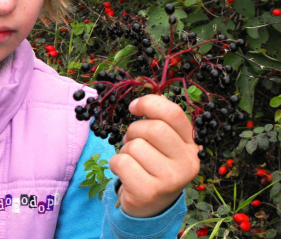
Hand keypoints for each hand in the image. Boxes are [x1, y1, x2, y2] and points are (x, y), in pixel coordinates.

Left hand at [109, 94, 199, 217]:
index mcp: (192, 145)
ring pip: (135, 146)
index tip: (133, 107)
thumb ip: (159, 121)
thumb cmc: (153, 165)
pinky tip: (125, 173)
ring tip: (132, 161)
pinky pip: (122, 162)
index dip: (150, 104)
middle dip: (134, 130)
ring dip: (125, 150)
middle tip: (132, 141)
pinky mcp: (149, 192)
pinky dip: (115, 163)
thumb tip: (142, 102)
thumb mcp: (163, 144)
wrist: (150, 205)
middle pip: (153, 129)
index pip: (174, 113)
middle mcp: (188, 163)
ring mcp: (170, 180)